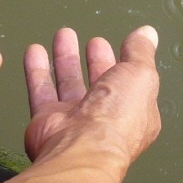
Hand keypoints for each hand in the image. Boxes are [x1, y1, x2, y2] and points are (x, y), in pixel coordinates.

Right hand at [23, 27, 160, 167]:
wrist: (80, 150)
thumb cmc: (118, 116)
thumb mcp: (140, 75)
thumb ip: (141, 52)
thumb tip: (148, 33)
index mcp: (135, 112)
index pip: (131, 83)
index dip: (125, 62)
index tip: (117, 43)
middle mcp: (106, 120)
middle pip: (100, 83)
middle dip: (95, 60)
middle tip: (91, 40)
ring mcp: (76, 122)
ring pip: (69, 84)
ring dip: (66, 59)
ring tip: (62, 35)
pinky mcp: (48, 122)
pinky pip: (42, 91)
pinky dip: (37, 71)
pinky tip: (34, 50)